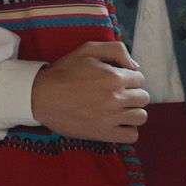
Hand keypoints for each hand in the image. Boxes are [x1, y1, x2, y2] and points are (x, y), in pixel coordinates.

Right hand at [30, 41, 148, 143]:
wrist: (42, 96)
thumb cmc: (64, 72)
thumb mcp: (88, 49)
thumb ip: (116, 49)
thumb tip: (135, 66)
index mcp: (114, 76)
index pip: (140, 79)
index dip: (130, 79)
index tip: (118, 82)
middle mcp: (116, 97)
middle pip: (143, 98)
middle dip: (133, 94)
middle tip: (118, 95)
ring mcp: (110, 117)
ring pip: (140, 117)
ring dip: (132, 112)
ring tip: (119, 109)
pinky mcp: (103, 133)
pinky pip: (131, 136)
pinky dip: (128, 130)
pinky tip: (118, 123)